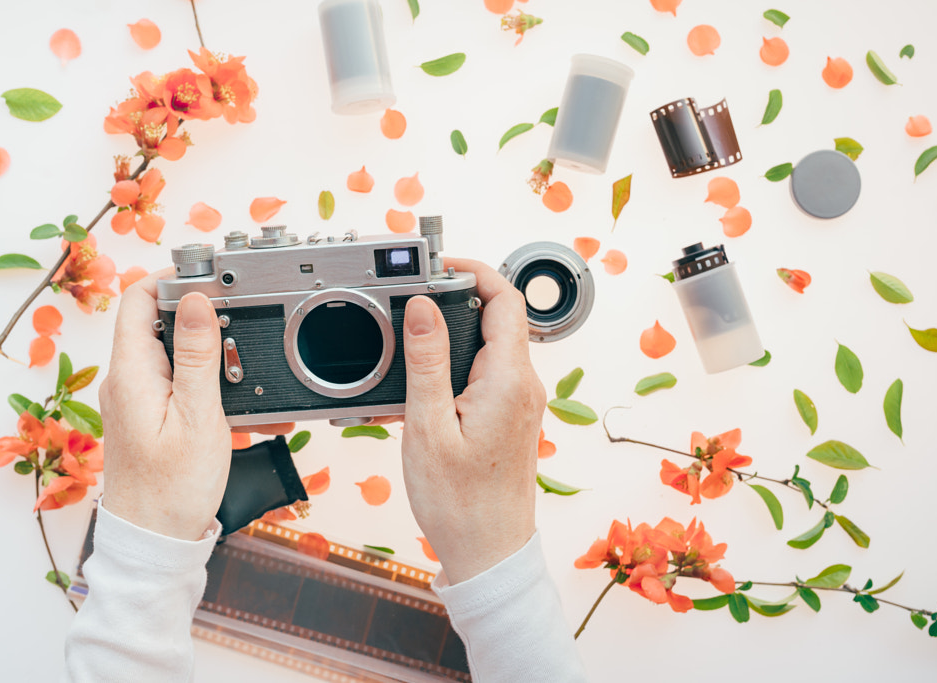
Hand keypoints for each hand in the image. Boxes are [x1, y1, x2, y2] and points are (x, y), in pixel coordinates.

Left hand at [99, 270, 290, 540]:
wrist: (156, 540)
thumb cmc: (173, 488)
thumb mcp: (198, 416)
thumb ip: (198, 356)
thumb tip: (197, 301)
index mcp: (132, 372)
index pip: (138, 299)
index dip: (173, 279)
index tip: (212, 279)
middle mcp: (128, 381)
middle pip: (164, 325)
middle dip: (210, 325)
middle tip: (246, 336)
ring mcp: (139, 400)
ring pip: (181, 359)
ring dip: (220, 365)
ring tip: (255, 388)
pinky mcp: (152, 418)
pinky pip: (185, 389)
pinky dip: (217, 393)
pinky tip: (249, 415)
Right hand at [400, 257, 545, 583]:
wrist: (488, 552)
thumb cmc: (461, 504)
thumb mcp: (429, 427)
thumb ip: (426, 362)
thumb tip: (425, 307)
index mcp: (509, 380)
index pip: (505, 299)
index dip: (474, 271)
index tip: (439, 266)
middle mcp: (524, 386)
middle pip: (498, 317)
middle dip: (457, 299)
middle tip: (414, 300)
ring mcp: (521, 402)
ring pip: (490, 346)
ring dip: (453, 336)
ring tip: (412, 343)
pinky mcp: (511, 416)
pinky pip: (487, 373)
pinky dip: (456, 366)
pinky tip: (425, 387)